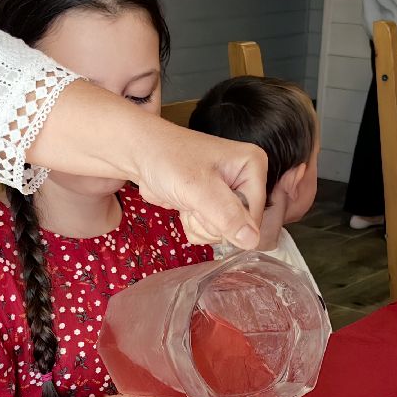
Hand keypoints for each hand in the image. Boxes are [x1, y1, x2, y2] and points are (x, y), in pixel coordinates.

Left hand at [27, 82, 264, 249]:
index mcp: (254, 166)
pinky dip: (195, 225)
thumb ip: (227, 216)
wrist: (140, 155)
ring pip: (225, 232)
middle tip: (194, 201)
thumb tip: (252, 241)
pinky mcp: (214, 203)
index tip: (207, 204)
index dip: (230, 222)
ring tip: (188, 200)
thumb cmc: (168, 159)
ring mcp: (230, 192)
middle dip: (213, 222)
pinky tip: (185, 205)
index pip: (256, 216)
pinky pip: (212, 231)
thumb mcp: (198, 189)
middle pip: (242, 227)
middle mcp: (246, 178)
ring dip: (201, 224)